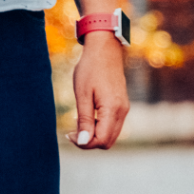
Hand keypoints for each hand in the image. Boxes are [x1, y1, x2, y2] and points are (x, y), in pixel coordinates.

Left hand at [69, 35, 129, 149]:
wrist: (104, 50)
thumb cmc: (90, 69)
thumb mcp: (82, 95)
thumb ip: (84, 120)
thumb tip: (83, 142)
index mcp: (112, 109)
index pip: (101, 140)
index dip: (84, 143)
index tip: (70, 134)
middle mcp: (122, 112)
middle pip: (107, 142)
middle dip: (89, 142)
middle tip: (73, 131)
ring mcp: (124, 109)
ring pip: (110, 135)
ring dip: (94, 135)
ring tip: (78, 123)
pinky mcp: (122, 106)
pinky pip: (112, 126)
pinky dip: (100, 127)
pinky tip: (88, 116)